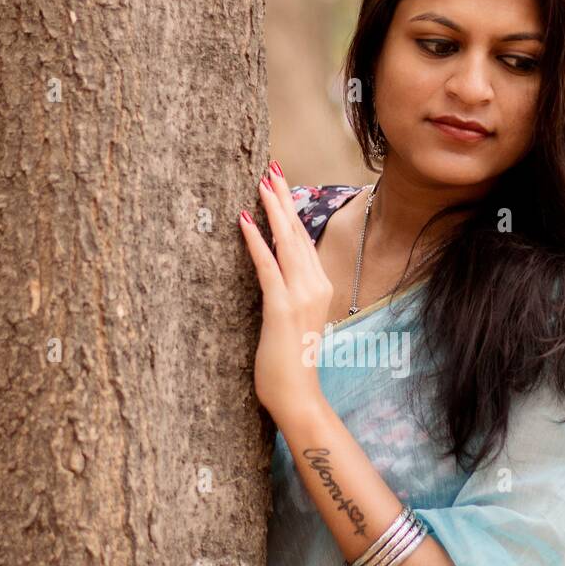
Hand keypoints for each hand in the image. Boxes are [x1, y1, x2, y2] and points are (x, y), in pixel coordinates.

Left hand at [238, 161, 332, 419]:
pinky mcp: (281, 308)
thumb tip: (273, 276)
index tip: (279, 183)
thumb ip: (288, 296)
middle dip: (283, 198)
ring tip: (261, 181)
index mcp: (319, 287)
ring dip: (273, 209)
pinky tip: (245, 220)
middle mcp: (315, 286)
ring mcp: (300, 296)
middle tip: (271, 167)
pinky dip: (256, 242)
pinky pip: (267, 267)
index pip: (303, 240)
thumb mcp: (293, 323)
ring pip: (286, 242)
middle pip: (298, 232)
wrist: (299, 398)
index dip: (291, 210)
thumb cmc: (290, 366)